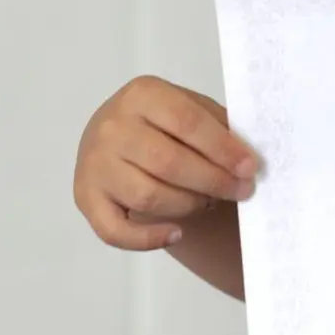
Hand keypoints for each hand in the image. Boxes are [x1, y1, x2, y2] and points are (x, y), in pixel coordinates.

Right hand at [73, 76, 259, 250]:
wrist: (114, 133)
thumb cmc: (163, 122)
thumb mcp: (190, 107)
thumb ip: (218, 126)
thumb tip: (248, 157)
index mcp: (142, 95)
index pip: (187, 122)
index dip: (222, 148)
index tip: (249, 168)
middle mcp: (112, 127)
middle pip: (169, 162)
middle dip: (213, 181)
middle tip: (242, 191)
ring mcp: (95, 164)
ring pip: (148, 196)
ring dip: (189, 205)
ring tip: (210, 202)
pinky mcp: (85, 197)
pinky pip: (114, 230)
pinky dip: (148, 239)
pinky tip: (177, 234)